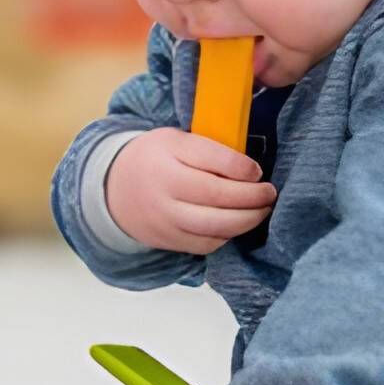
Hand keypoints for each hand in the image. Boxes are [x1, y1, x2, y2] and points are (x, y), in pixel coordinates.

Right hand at [105, 127, 275, 254]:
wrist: (113, 189)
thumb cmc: (154, 159)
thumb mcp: (174, 141)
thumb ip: (208, 149)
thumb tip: (251, 170)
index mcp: (165, 154)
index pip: (210, 159)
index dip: (240, 167)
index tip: (256, 170)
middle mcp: (162, 188)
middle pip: (217, 196)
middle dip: (253, 197)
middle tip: (269, 193)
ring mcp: (164, 218)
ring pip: (216, 225)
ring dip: (247, 219)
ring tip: (261, 210)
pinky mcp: (168, 240)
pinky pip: (208, 243)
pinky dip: (228, 235)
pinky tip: (235, 224)